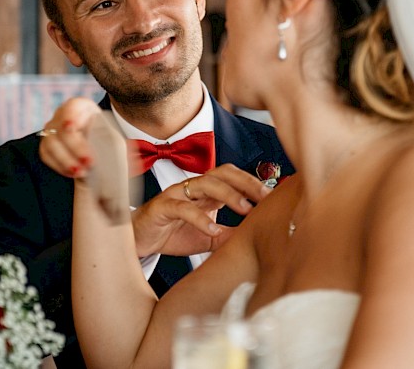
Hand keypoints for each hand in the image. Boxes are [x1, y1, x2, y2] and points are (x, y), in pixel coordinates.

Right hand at [38, 98, 132, 222]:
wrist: (100, 160)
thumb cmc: (108, 146)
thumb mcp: (114, 140)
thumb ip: (107, 140)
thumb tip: (103, 146)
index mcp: (82, 107)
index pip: (72, 107)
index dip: (70, 116)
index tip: (72, 128)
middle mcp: (63, 115)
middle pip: (61, 128)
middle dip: (75, 147)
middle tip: (89, 162)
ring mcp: (52, 130)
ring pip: (51, 143)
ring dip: (66, 160)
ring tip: (82, 172)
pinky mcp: (46, 146)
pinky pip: (46, 155)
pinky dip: (60, 166)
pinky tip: (73, 173)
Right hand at [132, 165, 272, 256]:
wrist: (140, 241)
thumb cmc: (174, 234)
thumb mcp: (208, 238)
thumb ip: (230, 235)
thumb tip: (257, 238)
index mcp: (207, 192)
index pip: (233, 177)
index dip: (253, 183)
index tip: (273, 196)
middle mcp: (194, 188)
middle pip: (223, 173)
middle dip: (246, 182)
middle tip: (264, 197)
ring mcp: (177, 194)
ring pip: (205, 183)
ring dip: (228, 194)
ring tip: (245, 209)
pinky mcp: (162, 206)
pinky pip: (182, 207)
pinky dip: (199, 218)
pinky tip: (213, 229)